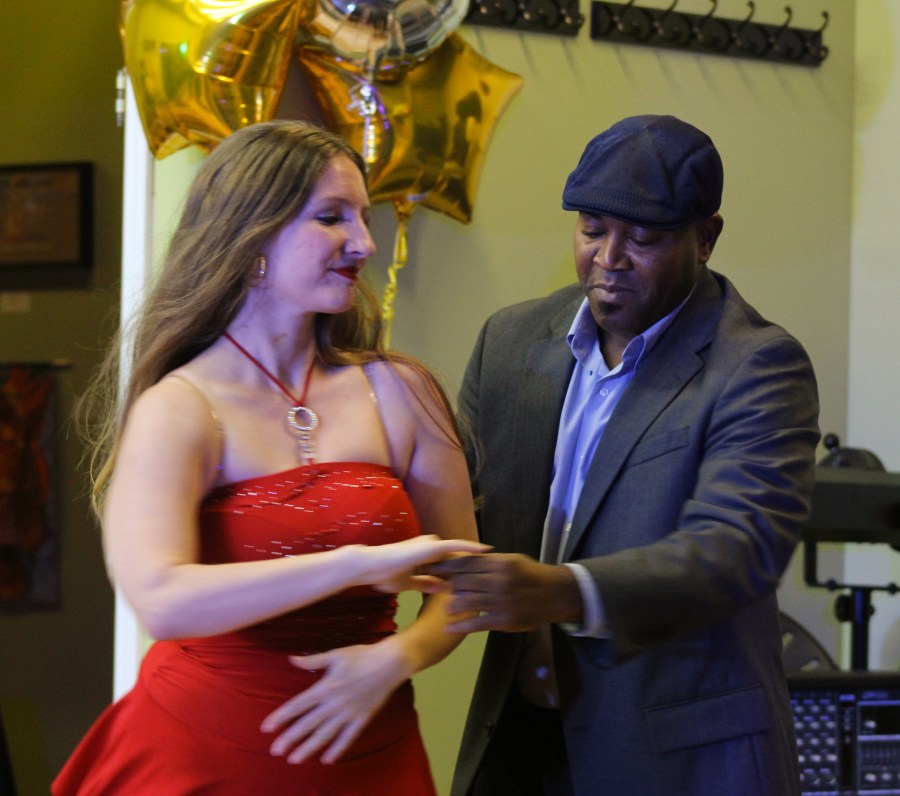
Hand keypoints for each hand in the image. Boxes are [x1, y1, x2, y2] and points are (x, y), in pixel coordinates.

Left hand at [261, 639, 406, 764]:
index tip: (267, 727)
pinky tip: (326, 759)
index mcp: (326, 686)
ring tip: (294, 760)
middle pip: (308, 724)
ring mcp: (349, 713)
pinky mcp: (362, 718)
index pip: (298, 705)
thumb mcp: (335, 655)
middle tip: (275, 751)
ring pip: (325, 734)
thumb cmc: (362, 655)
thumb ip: (312, 660)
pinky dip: (337, 749)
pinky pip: (348, 738)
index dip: (281, 716)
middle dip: (290, 738)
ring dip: (309, 748)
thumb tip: (291, 659)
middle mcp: (334, 703)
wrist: (390, 663)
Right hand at [355, 535, 487, 593]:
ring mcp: (432, 545)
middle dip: (477, 562)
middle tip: (498, 566)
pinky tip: (485, 550)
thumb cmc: (385, 574)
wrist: (371, 567)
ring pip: (460, 551)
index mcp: (426, 555)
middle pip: (459, 555)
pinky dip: (471, 548)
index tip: (484, 572)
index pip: (452, 561)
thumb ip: (426, 583)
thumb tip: (442, 587)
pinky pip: (456, 546)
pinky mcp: (432, 546)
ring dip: (476, 555)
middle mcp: (431, 546)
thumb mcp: (409, 583)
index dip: (467, 566)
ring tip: (497, 559)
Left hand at [427, 553, 582, 632]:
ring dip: (452, 605)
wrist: (555, 595)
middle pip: (462, 582)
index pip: (466, 563)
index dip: (447, 566)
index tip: (433, 568)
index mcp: (500, 563)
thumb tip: (465, 559)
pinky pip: (476, 623)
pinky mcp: (503, 620)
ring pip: (465, 602)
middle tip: (438, 589)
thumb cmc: (532, 574)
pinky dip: (460, 626)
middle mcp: (498, 580)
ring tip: (447, 608)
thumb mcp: (513, 560)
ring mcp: (501, 601)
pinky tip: (450, 628)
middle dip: (448, 586)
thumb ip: (490, 561)